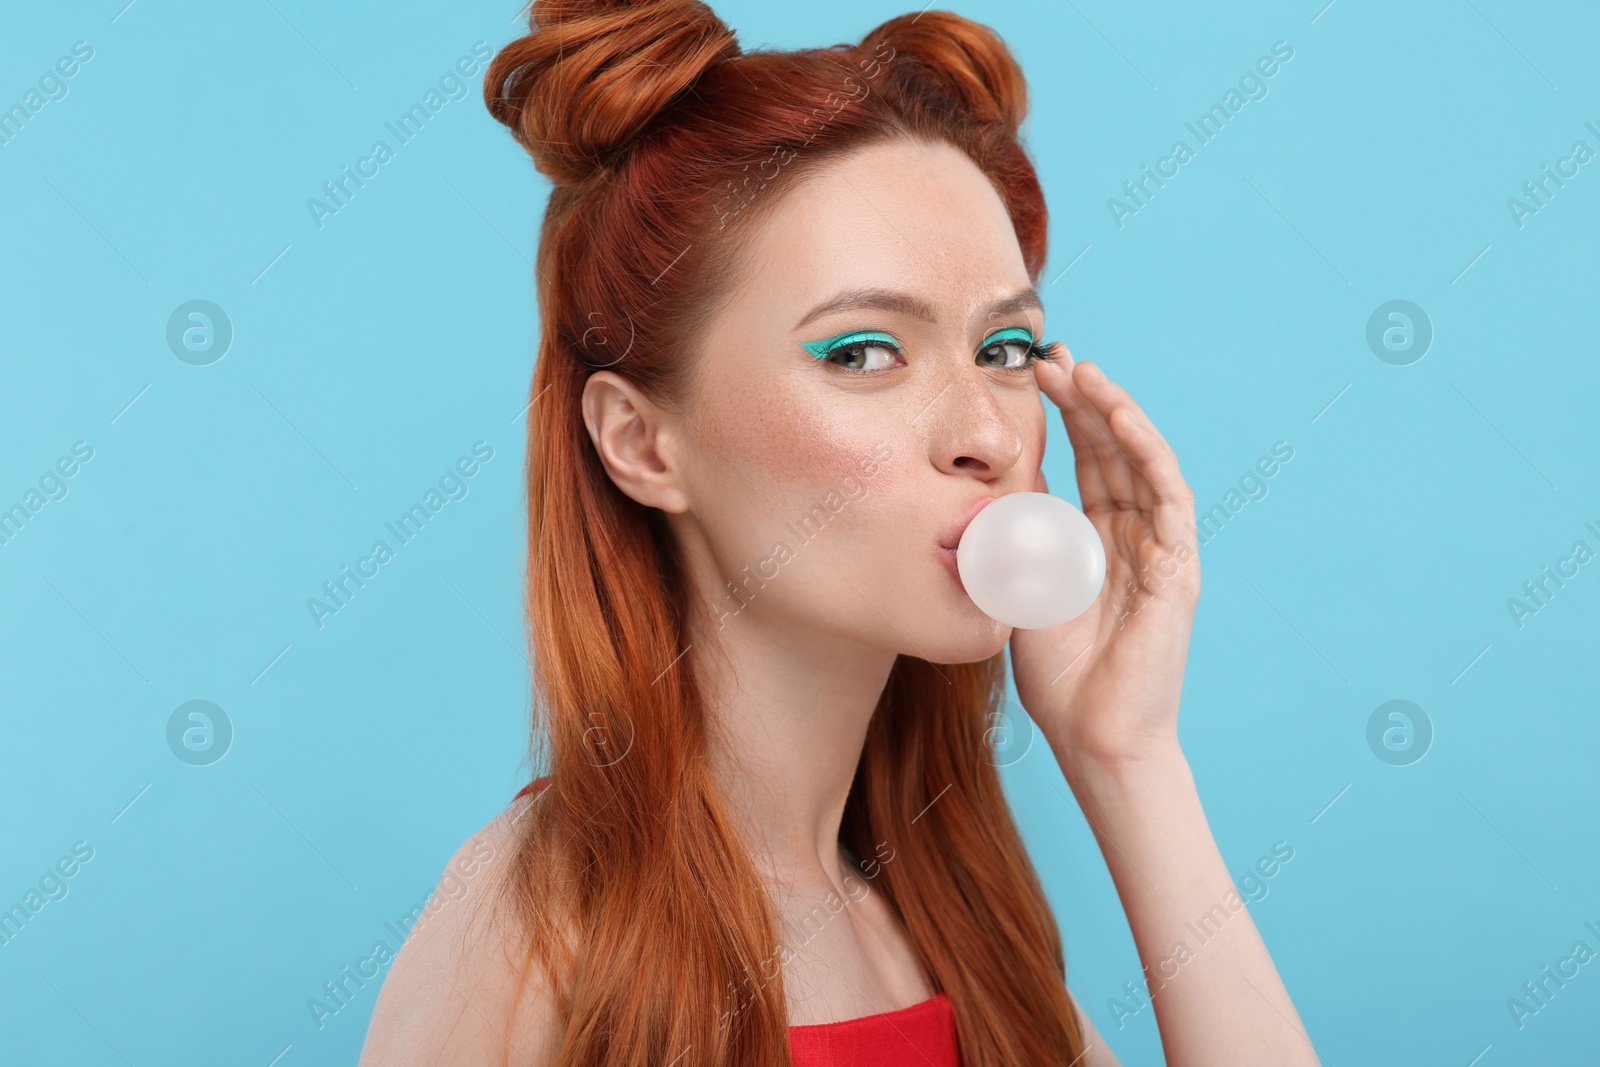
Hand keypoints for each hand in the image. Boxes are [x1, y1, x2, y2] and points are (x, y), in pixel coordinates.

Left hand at [1009, 346, 1200, 773]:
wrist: (1092, 736)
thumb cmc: (1058, 677)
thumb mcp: (1020, 587)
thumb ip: (1015, 538)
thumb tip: (991, 484)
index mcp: (1098, 542)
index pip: (1087, 462)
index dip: (1065, 417)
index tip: (1032, 375)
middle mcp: (1134, 537)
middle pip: (1113, 452)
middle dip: (1084, 401)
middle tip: (1051, 357)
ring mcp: (1160, 550)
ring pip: (1143, 462)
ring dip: (1115, 413)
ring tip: (1083, 372)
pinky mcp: (1178, 568)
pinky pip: (1167, 496)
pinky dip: (1145, 452)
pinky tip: (1119, 418)